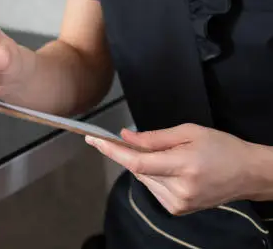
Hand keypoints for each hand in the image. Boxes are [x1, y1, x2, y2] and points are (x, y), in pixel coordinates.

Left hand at [86, 124, 272, 214]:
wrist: (247, 174)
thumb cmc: (221, 147)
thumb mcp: (188, 132)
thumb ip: (153, 137)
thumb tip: (125, 137)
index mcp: (183, 166)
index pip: (137, 162)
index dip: (112, 151)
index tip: (94, 140)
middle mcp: (179, 189)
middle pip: (138, 169)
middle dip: (130, 152)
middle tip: (133, 139)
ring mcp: (178, 203)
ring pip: (143, 178)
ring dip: (144, 164)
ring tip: (168, 155)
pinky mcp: (178, 210)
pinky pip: (153, 187)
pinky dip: (153, 174)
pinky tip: (171, 168)